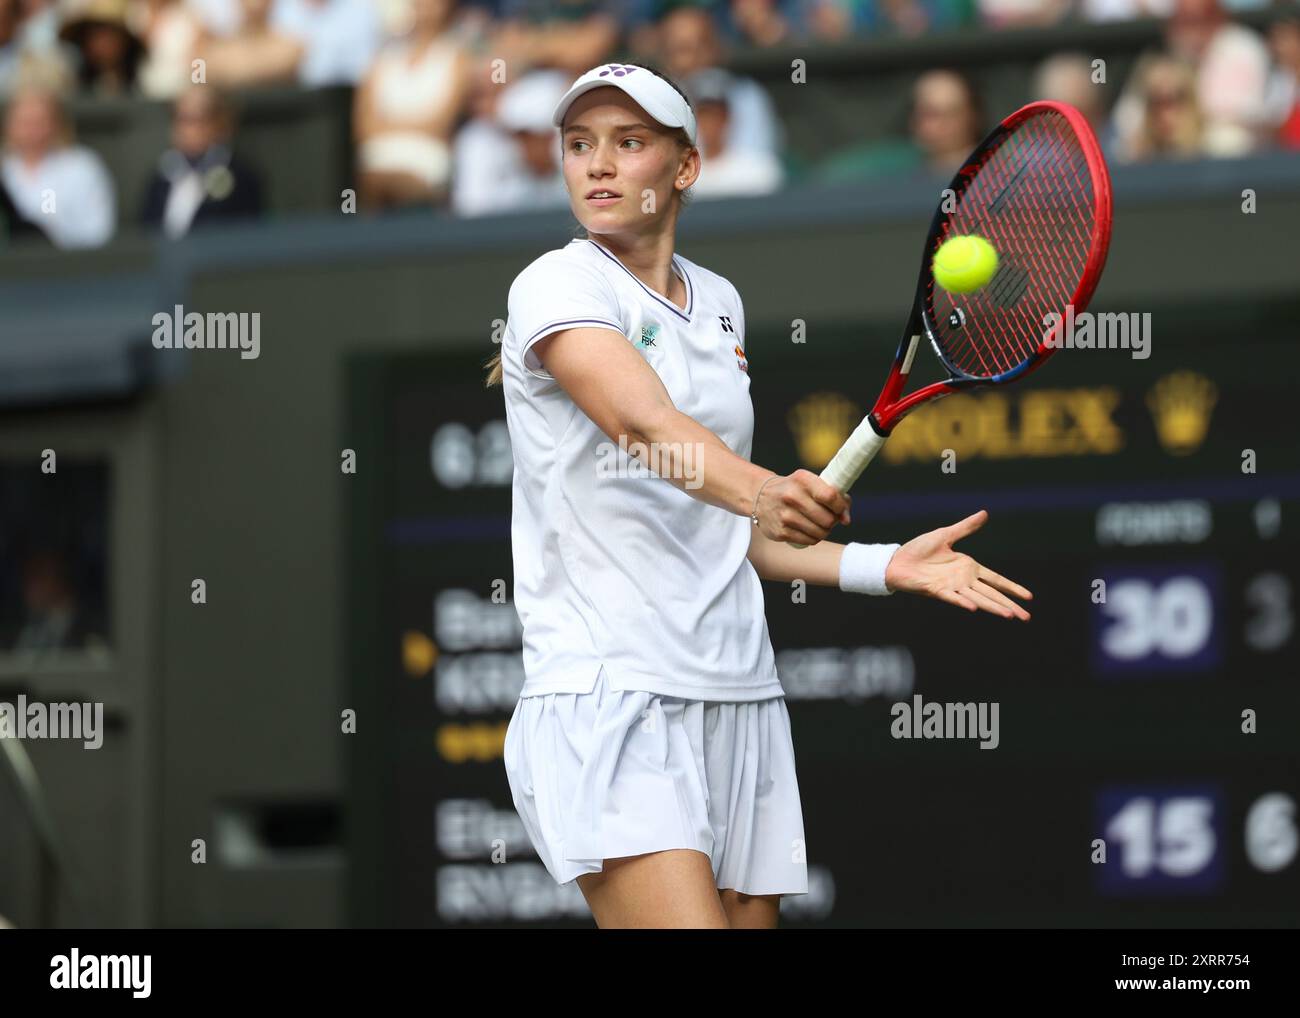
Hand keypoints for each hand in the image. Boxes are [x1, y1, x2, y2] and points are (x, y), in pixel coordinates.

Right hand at [754, 469, 850, 544]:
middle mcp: (792, 496)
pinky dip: (813, 537)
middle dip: (832, 521)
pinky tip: (808, 530)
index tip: (840, 510)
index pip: (830, 496)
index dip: (840, 506)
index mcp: (802, 479)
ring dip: (824, 531)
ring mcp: (785, 515)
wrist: (759, 496)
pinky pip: (809, 540)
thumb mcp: (810, 484)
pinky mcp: (780, 531)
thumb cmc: (793, 490)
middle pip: (827, 518)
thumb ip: (833, 496)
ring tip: (818, 524)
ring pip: (820, 532)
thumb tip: (846, 519)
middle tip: (827, 517)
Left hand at [884, 510, 1031, 619]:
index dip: (1011, 588)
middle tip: (1027, 617)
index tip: (1028, 597)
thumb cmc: (919, 549)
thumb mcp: (945, 535)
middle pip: (991, 594)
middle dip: (1009, 605)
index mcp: (968, 567)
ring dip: (993, 607)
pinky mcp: (936, 590)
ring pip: (978, 599)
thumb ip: (966, 527)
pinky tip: (974, 608)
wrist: (897, 560)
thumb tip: (984, 513)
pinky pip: (952, 598)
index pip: (996, 580)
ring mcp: (951, 587)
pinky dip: (962, 602)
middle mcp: (963, 580)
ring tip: (1010, 615)